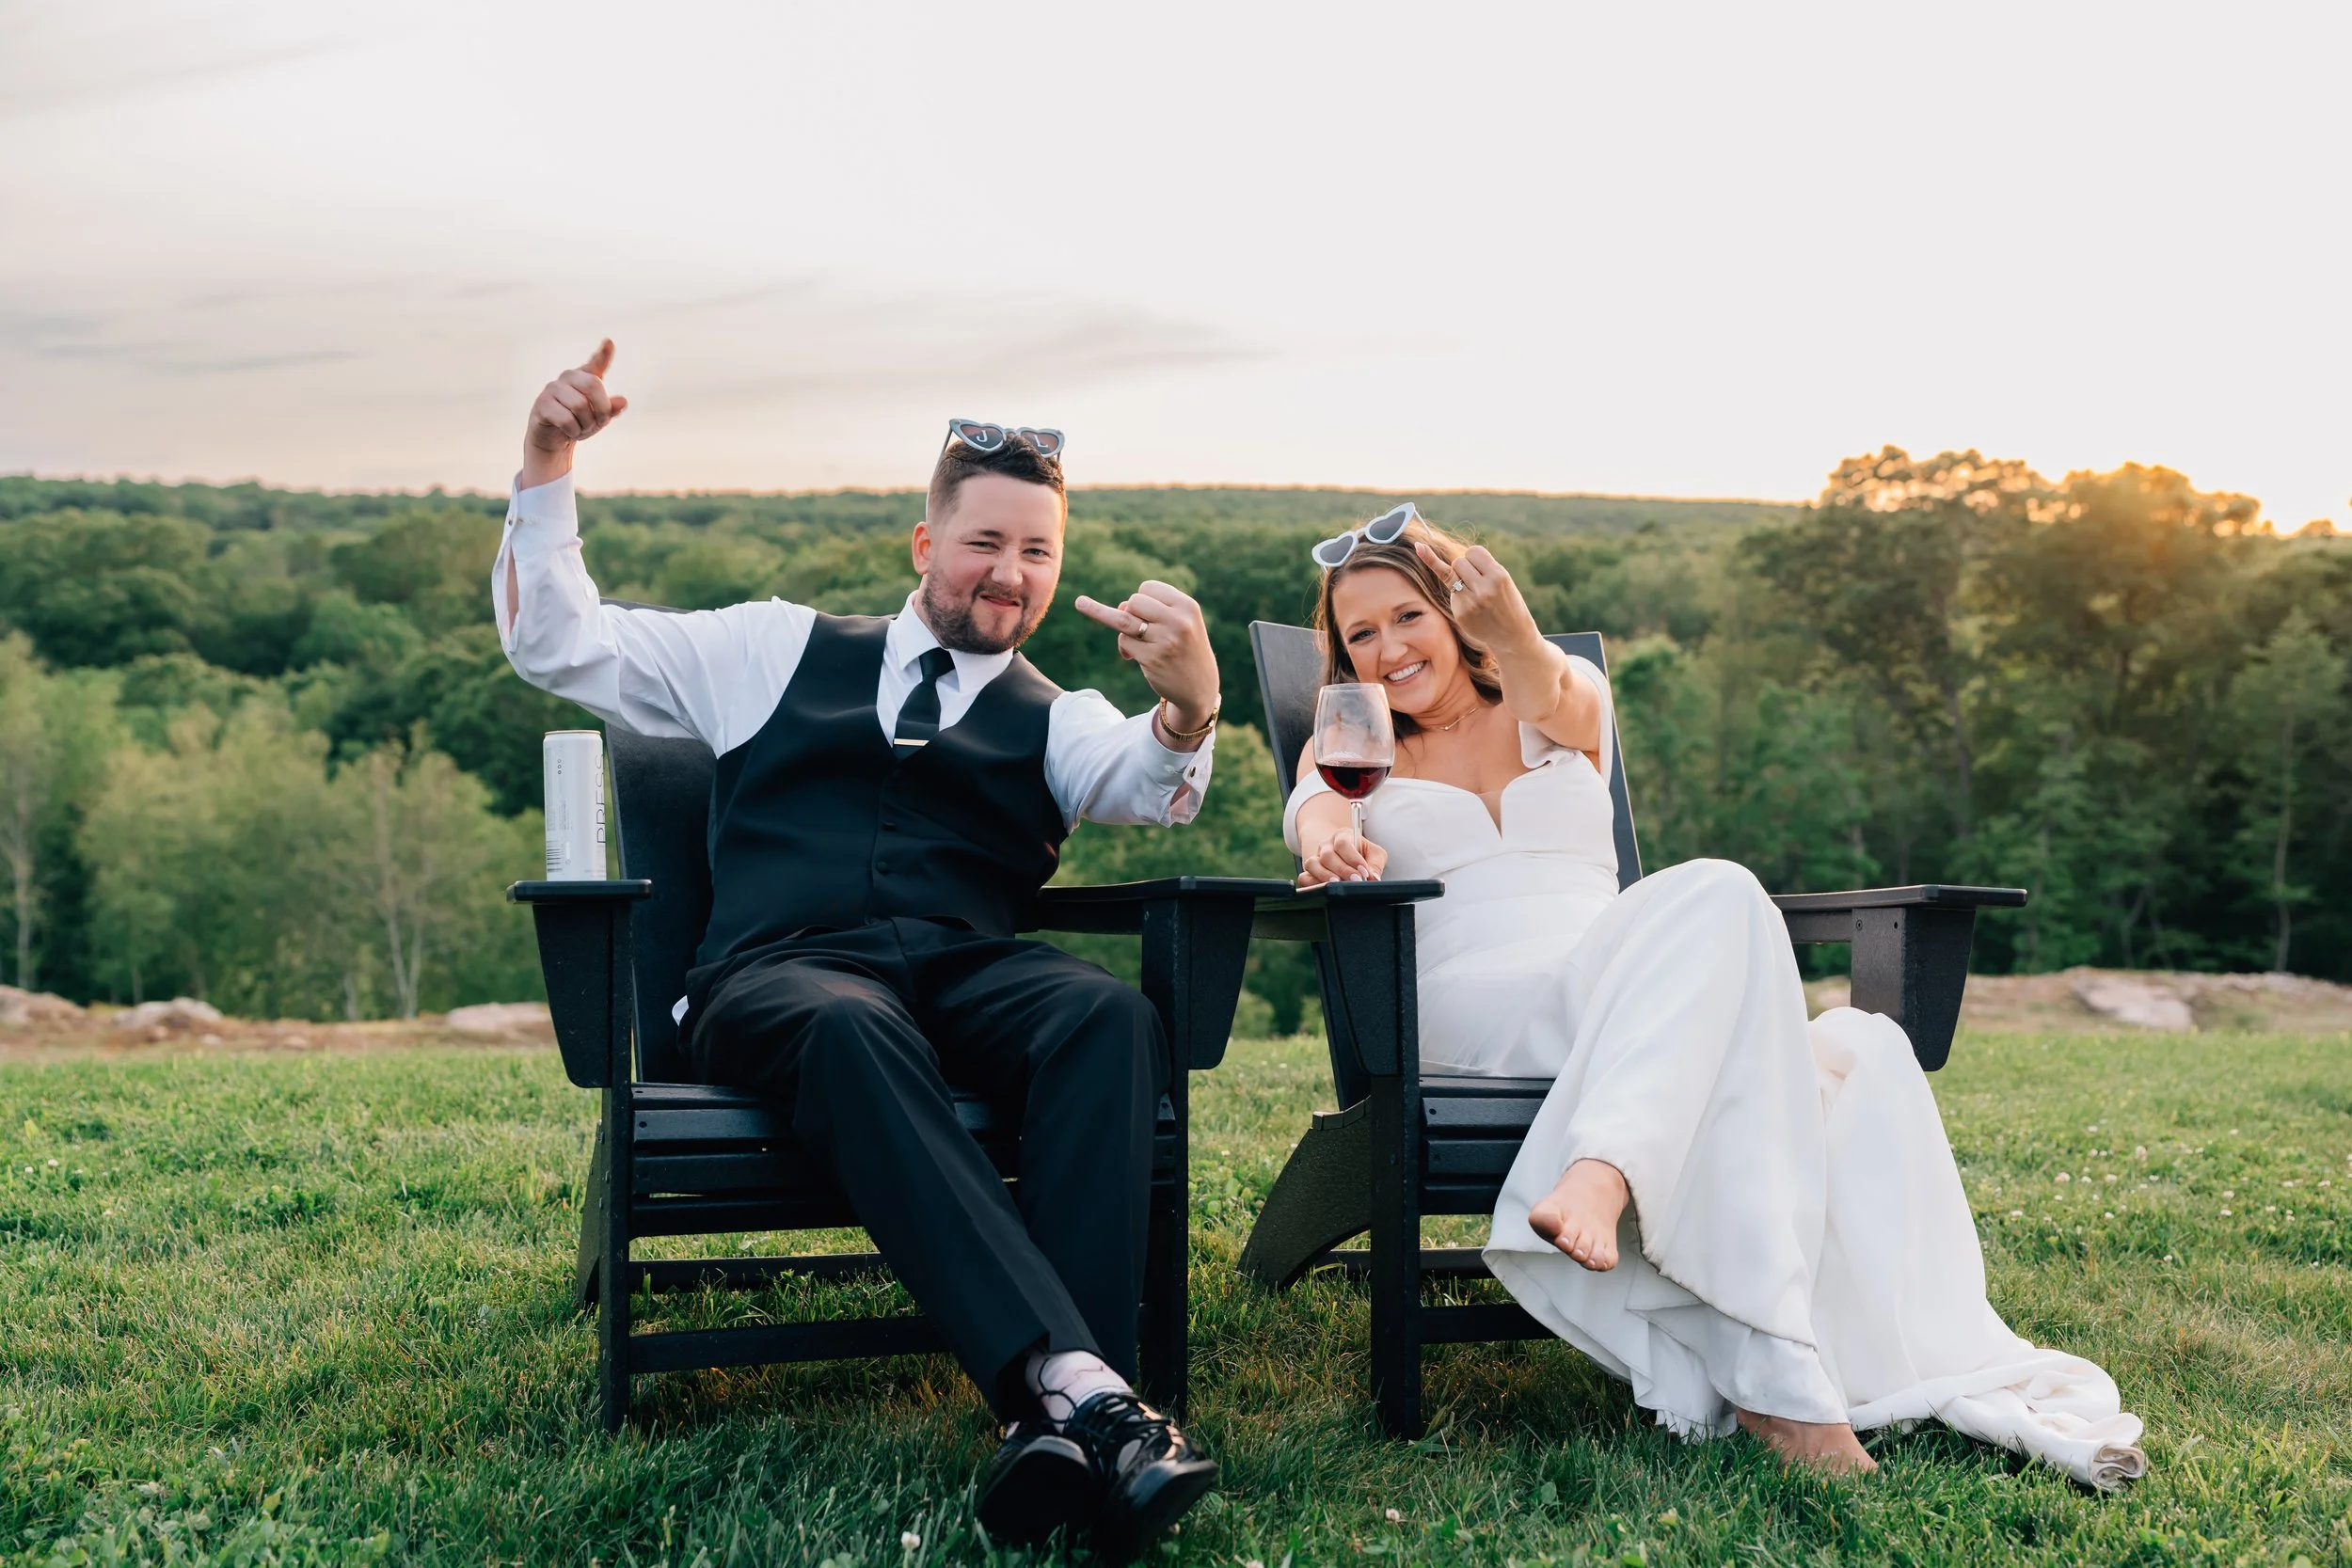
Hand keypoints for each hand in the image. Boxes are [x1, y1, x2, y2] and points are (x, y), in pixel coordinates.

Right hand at [521, 339, 629, 488]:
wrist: (552, 440)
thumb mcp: (598, 418)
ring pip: (580, 406)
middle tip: (600, 423)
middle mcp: (567, 377)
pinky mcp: (542, 404)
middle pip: (593, 385)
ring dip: (587, 425)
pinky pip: (567, 420)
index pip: (595, 363)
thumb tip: (623, 401)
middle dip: (602, 410)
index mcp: (583, 377)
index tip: (609, 342)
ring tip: (582, 429)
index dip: (603, 355)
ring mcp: (552, 388)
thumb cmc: (578, 423)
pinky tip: (570, 432)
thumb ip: (611, 409)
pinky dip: (574, 431)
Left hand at [1072, 581, 1218, 730]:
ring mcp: (1164, 641)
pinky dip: (1124, 647)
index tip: (1150, 615)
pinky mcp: (1151, 659)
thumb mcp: (1178, 624)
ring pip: (1123, 619)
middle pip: (1134, 602)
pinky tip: (1131, 657)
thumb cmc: (1185, 649)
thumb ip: (1152, 611)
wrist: (1200, 687)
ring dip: (1098, 612)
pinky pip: (1124, 642)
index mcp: (1187, 607)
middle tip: (1141, 630)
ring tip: (1079, 603)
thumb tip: (1119, 608)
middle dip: (1130, 612)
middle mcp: (1178, 621)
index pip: (1148, 588)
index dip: (1142, 599)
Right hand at [1296, 829, 1387, 887]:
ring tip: (1337, 883)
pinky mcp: (1309, 873)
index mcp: (1342, 835)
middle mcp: (1326, 845)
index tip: (1364, 871)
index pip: (1343, 843)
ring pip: (1312, 864)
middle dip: (1343, 870)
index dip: (1353, 858)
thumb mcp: (1375, 854)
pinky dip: (1311, 883)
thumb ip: (1376, 865)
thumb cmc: (1363, 854)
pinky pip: (1304, 877)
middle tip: (1355, 880)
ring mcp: (1316, 858)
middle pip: (1328, 855)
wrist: (1347, 856)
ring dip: (1325, 875)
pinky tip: (1324, 888)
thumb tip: (1373, 878)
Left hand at [1416, 540, 1539, 655]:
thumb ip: (1478, 566)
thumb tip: (1419, 547)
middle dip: (1466, 568)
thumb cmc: (1504, 599)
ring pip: (1452, 572)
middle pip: (1459, 561)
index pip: (1474, 551)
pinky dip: (1453, 586)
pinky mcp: (1461, 612)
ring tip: (1475, 591)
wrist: (1513, 632)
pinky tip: (1430, 559)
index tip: (1483, 568)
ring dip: (1460, 577)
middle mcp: (1484, 588)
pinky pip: (1452, 590)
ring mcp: (1471, 602)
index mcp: (1498, 576)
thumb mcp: (1501, 579)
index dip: (1476, 558)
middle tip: (1479, 582)